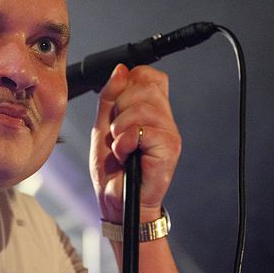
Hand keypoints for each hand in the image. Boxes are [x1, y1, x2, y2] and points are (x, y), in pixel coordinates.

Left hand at [90, 64, 181, 223]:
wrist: (116, 203)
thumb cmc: (112, 170)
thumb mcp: (103, 126)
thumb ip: (110, 98)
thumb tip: (121, 70)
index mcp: (151, 111)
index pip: (149, 75)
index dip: (130, 82)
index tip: (117, 106)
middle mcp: (164, 119)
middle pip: (144, 86)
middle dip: (120, 107)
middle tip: (117, 132)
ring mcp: (169, 133)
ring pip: (142, 108)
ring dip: (120, 128)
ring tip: (120, 146)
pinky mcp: (170, 148)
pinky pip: (142, 130)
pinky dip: (124, 143)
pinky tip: (125, 155)